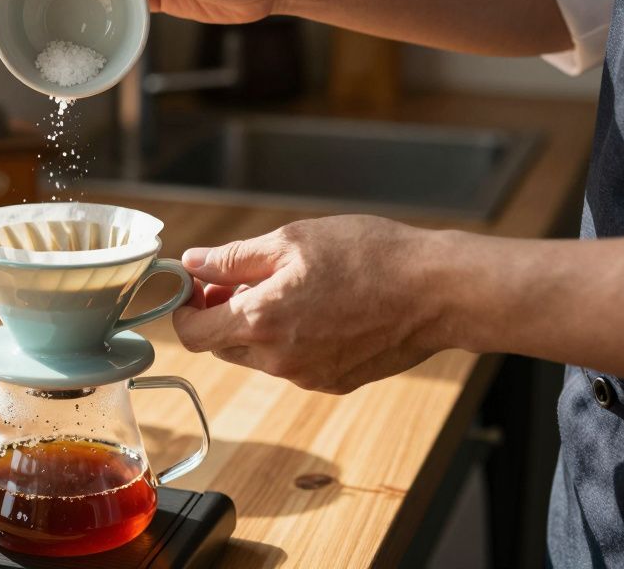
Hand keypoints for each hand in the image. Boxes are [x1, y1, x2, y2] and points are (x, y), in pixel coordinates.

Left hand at [172, 215, 447, 393]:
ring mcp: (307, 377)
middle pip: (223, 345)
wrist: (437, 291)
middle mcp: (278, 360)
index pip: (192, 334)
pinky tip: (320, 309)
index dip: (186, 308)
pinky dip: (291, 340)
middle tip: (243, 279)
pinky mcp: (334, 383)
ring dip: (258, 326)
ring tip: (291, 288)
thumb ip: (234, 259)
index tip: (196, 286)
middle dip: (222, 314)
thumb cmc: (368, 256)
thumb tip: (192, 264)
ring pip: (258, 355)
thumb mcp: (291, 241)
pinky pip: (293, 364)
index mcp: (260, 322)